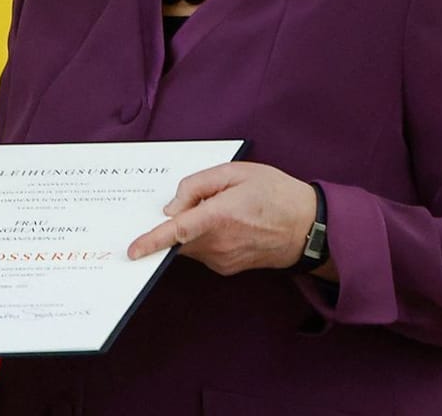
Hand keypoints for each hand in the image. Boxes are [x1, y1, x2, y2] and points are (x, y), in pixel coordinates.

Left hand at [126, 162, 321, 275]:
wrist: (308, 228)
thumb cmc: (275, 194)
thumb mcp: (237, 172)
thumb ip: (198, 184)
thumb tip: (173, 206)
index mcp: (219, 216)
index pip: (176, 232)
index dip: (151, 242)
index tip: (133, 251)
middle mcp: (218, 243)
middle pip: (178, 238)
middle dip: (175, 222)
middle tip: (199, 202)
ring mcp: (223, 259)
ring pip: (189, 245)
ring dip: (191, 229)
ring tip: (223, 210)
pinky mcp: (227, 267)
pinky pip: (202, 251)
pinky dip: (203, 238)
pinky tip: (227, 224)